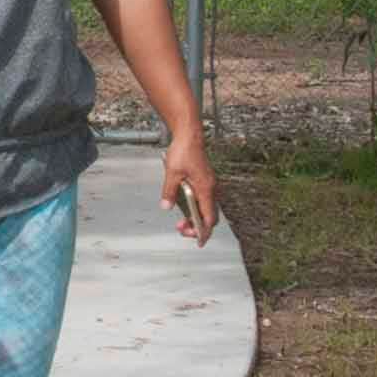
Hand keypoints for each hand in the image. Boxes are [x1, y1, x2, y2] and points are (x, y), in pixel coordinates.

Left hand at [162, 129, 217, 243]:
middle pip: (209, 216)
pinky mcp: (205, 181)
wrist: (189, 135)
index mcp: (205, 189)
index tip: (199, 241)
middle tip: (181, 229)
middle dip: (197, 226)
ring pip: (207, 208)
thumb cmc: (184, 151)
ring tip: (181, 222)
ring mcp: (208, 184)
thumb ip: (169, 192)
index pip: (209, 217)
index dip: (204, 231)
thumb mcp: (172, 173)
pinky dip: (196, 208)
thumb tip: (166, 207)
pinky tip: (185, 208)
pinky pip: (204, 200)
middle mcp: (210, 188)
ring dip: (196, 217)